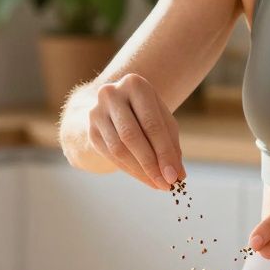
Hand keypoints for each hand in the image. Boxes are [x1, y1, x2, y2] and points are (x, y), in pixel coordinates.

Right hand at [86, 73, 185, 189]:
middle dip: (151, 164)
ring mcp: (97, 112)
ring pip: (119, 149)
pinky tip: (144, 177)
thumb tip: (178, 174)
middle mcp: (112, 95)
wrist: (115, 106)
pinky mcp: (91, 131)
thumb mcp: (162, 119)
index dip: (164, 152)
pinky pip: (110, 156)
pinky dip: (130, 170)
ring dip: (140, 171)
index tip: (175, 176)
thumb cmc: (146, 113)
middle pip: (131, 136)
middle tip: (167, 184)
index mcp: (135, 85)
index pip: (151, 124)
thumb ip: (171, 144)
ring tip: (157, 184)